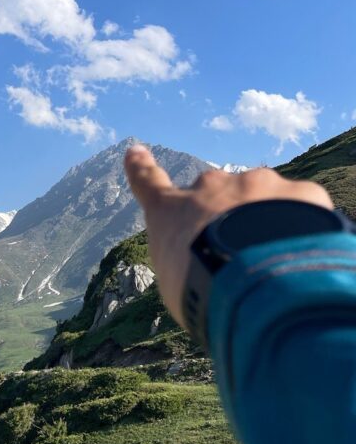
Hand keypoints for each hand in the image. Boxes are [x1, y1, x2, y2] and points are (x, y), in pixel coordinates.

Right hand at [123, 145, 333, 328]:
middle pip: (219, 195)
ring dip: (270, 224)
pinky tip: (307, 256)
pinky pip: (304, 208)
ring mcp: (256, 184)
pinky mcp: (298, 192)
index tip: (136, 153)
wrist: (249, 278)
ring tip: (277, 262)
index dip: (142, 169)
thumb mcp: (179, 287)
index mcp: (171, 212)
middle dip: (230, 216)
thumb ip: (191, 265)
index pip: (150, 185)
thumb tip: (213, 267)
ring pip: (265, 200)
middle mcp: (209, 188)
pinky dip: (306, 229)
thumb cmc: (200, 290)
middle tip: (243, 255)